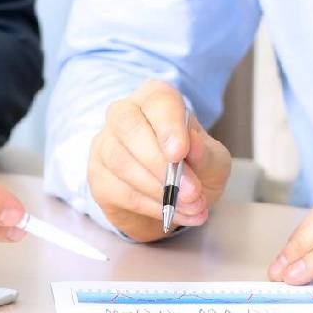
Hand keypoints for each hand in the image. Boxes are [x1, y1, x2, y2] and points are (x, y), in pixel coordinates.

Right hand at [88, 80, 230, 240]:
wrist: (175, 200)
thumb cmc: (194, 169)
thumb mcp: (214, 162)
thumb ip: (206, 154)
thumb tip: (193, 146)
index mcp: (156, 99)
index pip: (157, 100)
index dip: (168, 125)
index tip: (179, 153)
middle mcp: (124, 114)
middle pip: (128, 126)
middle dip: (159, 162)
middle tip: (191, 191)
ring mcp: (105, 145)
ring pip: (121, 162)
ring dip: (159, 190)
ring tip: (191, 206)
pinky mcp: (99, 176)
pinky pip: (120, 191)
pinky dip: (151, 206)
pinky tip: (172, 213)